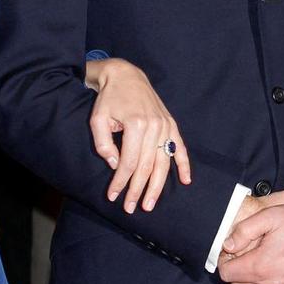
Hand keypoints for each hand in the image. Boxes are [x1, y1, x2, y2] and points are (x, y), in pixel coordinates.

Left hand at [85, 58, 190, 213]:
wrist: (126, 75)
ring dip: (157, 186)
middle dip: (138, 190)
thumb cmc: (108, 99)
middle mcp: (154, 126)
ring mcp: (165, 125)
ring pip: (163, 162)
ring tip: (149, 203)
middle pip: (146, 166)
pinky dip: (184, 165)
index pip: (128, 163)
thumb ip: (103, 144)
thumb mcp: (97, 119)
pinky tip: (185, 181)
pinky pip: (180, 148)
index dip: (120, 182)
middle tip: (131, 207)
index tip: (113, 195)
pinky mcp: (171, 124)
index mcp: (135, 125)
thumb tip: (116, 165)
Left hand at [218, 199, 283, 283]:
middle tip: (242, 259)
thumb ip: (243, 231)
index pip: (228, 274)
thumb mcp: (269, 216)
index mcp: (262, 265)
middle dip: (237, 275)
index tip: (230, 253)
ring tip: (257, 269)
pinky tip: (274, 279)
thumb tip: (227, 245)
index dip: (225, 262)